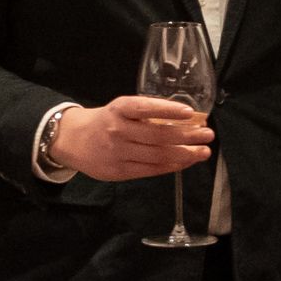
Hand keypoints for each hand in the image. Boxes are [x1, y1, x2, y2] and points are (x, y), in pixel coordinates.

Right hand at [56, 95, 212, 182]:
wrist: (73, 141)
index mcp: (119, 110)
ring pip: (158, 156)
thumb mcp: (121, 109)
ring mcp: (119, 153)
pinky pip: (151, 170)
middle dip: (187, 136)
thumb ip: (147, 114)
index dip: (168, 110)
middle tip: (207, 134)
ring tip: (203, 151)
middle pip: (158, 136)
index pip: (145, 108)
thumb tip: (186, 119)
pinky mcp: (119, 172)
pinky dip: (172, 166)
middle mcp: (118, 130)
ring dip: (185, 154)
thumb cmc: (105, 121)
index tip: (190, 112)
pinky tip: (185, 162)